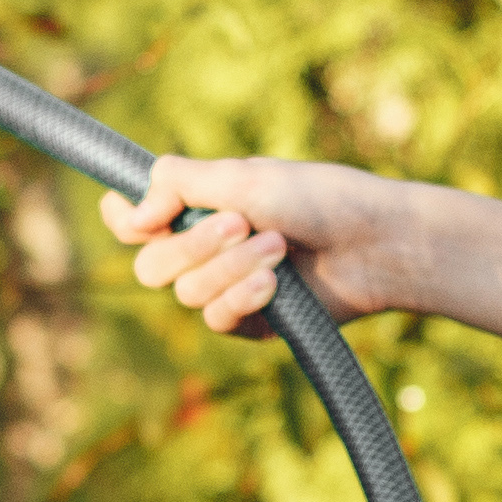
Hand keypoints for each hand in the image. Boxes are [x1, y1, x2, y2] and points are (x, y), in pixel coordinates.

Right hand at [100, 155, 409, 338]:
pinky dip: (241, 298)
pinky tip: (275, 285)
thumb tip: (130, 211)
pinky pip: (216, 320)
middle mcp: (207, 249)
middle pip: (151, 265)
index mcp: (201, 206)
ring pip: (185, 294)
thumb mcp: (245, 179)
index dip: (124, 220)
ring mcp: (227, 287)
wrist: (377, 243)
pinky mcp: (251, 322)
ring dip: (230, 268)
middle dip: (192, 245)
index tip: (130, 214)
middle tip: (241, 223)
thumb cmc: (320, 199)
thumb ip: (180, 184)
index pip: (137, 220)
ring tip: (279, 249)